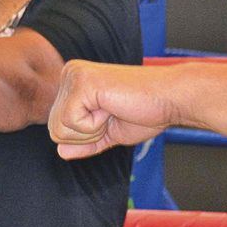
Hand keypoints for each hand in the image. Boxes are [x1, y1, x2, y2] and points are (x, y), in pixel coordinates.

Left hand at [48, 61, 180, 159]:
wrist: (171, 99)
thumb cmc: (146, 112)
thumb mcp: (110, 133)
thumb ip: (86, 143)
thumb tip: (60, 152)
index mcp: (74, 83)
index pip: (58, 128)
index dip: (87, 136)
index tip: (113, 116)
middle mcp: (69, 74)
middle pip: (54, 130)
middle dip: (87, 136)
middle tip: (114, 115)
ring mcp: (74, 76)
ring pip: (59, 129)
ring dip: (92, 131)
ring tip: (113, 110)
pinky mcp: (82, 82)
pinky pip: (71, 123)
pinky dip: (94, 126)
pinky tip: (112, 107)